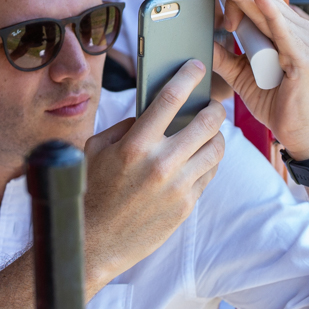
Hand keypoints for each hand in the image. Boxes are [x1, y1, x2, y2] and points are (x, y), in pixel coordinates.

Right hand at [81, 60, 225, 293]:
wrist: (95, 241)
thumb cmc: (92, 191)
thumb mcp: (96, 149)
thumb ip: (125, 126)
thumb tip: (151, 113)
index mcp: (136, 144)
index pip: (170, 99)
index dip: (188, 77)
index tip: (196, 67)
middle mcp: (161, 163)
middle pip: (206, 122)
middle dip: (214, 108)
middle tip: (211, 106)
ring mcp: (178, 186)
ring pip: (216, 149)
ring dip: (215, 137)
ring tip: (207, 134)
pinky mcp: (186, 206)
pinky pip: (209, 175)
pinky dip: (207, 163)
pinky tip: (197, 160)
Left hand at [196, 0, 308, 158]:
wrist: (298, 131)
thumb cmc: (276, 102)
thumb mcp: (241, 75)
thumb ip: (224, 56)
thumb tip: (199, 40)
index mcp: (280, 28)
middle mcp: (293, 27)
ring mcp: (301, 38)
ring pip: (266, 5)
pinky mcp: (303, 54)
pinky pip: (283, 28)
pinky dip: (270, 12)